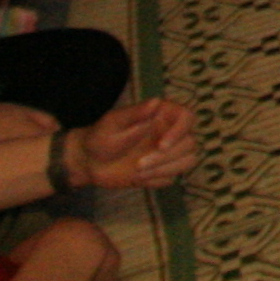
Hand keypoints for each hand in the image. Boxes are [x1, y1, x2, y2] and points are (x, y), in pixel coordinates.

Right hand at [22, 214, 122, 280]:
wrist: (65, 252)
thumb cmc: (39, 252)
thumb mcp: (19, 255)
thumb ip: (19, 263)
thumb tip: (14, 273)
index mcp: (66, 227)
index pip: (64, 247)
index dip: (57, 266)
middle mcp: (87, 233)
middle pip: (81, 260)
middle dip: (72, 278)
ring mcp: (103, 247)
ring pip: (92, 272)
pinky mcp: (112, 263)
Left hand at [65, 98, 197, 191]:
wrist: (89, 163)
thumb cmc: (100, 137)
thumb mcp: (113, 123)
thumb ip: (135, 113)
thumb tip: (156, 102)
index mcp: (161, 115)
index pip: (187, 117)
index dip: (180, 131)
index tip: (162, 145)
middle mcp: (169, 132)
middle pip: (190, 143)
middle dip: (167, 157)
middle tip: (138, 164)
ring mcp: (168, 153)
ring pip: (188, 160)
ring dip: (165, 169)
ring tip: (137, 172)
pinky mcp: (163, 170)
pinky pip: (173, 177)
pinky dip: (157, 179)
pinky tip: (137, 178)